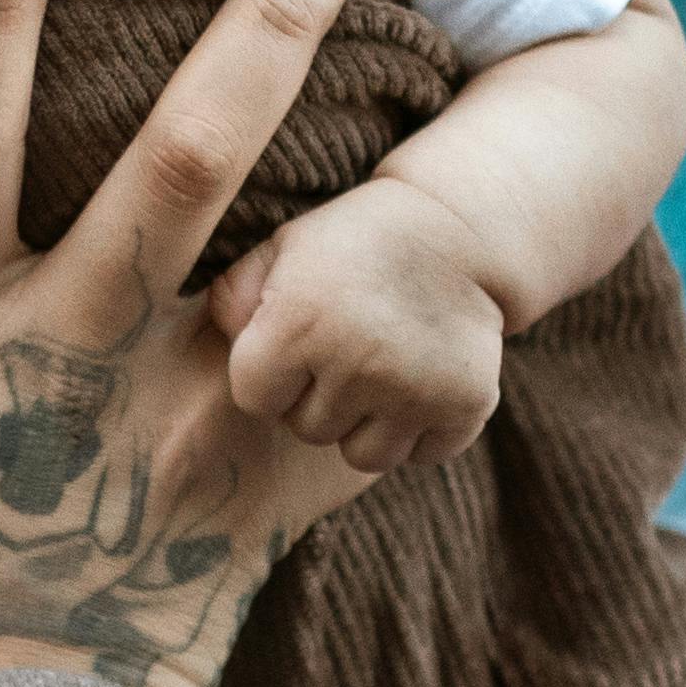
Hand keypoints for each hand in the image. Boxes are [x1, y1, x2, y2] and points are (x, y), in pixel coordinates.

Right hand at [0, 0, 395, 686]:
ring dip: (349, 154)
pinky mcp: (251, 492)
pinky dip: (411, 337)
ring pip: (279, 253)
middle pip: (174, 164)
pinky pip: (349, 397)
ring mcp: (170, 418)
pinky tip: (471, 253)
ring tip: (429, 79)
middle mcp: (67, 350)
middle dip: (253, 34)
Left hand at [208, 174, 505, 475]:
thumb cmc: (353, 243)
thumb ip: (233, 299)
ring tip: (382, 368)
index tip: (297, 341)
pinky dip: (422, 429)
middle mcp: (357, 360)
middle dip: (320, 397)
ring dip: (368, 423)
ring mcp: (415, 388)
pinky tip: (422, 380)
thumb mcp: (282, 250)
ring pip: (363, 456)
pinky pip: (421, 455)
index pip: (255, 399)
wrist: (457, 229)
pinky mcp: (464, 405)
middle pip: (308, 430)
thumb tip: (220, 343)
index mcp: (299, 323)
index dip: (271, 374)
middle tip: (348, 345)